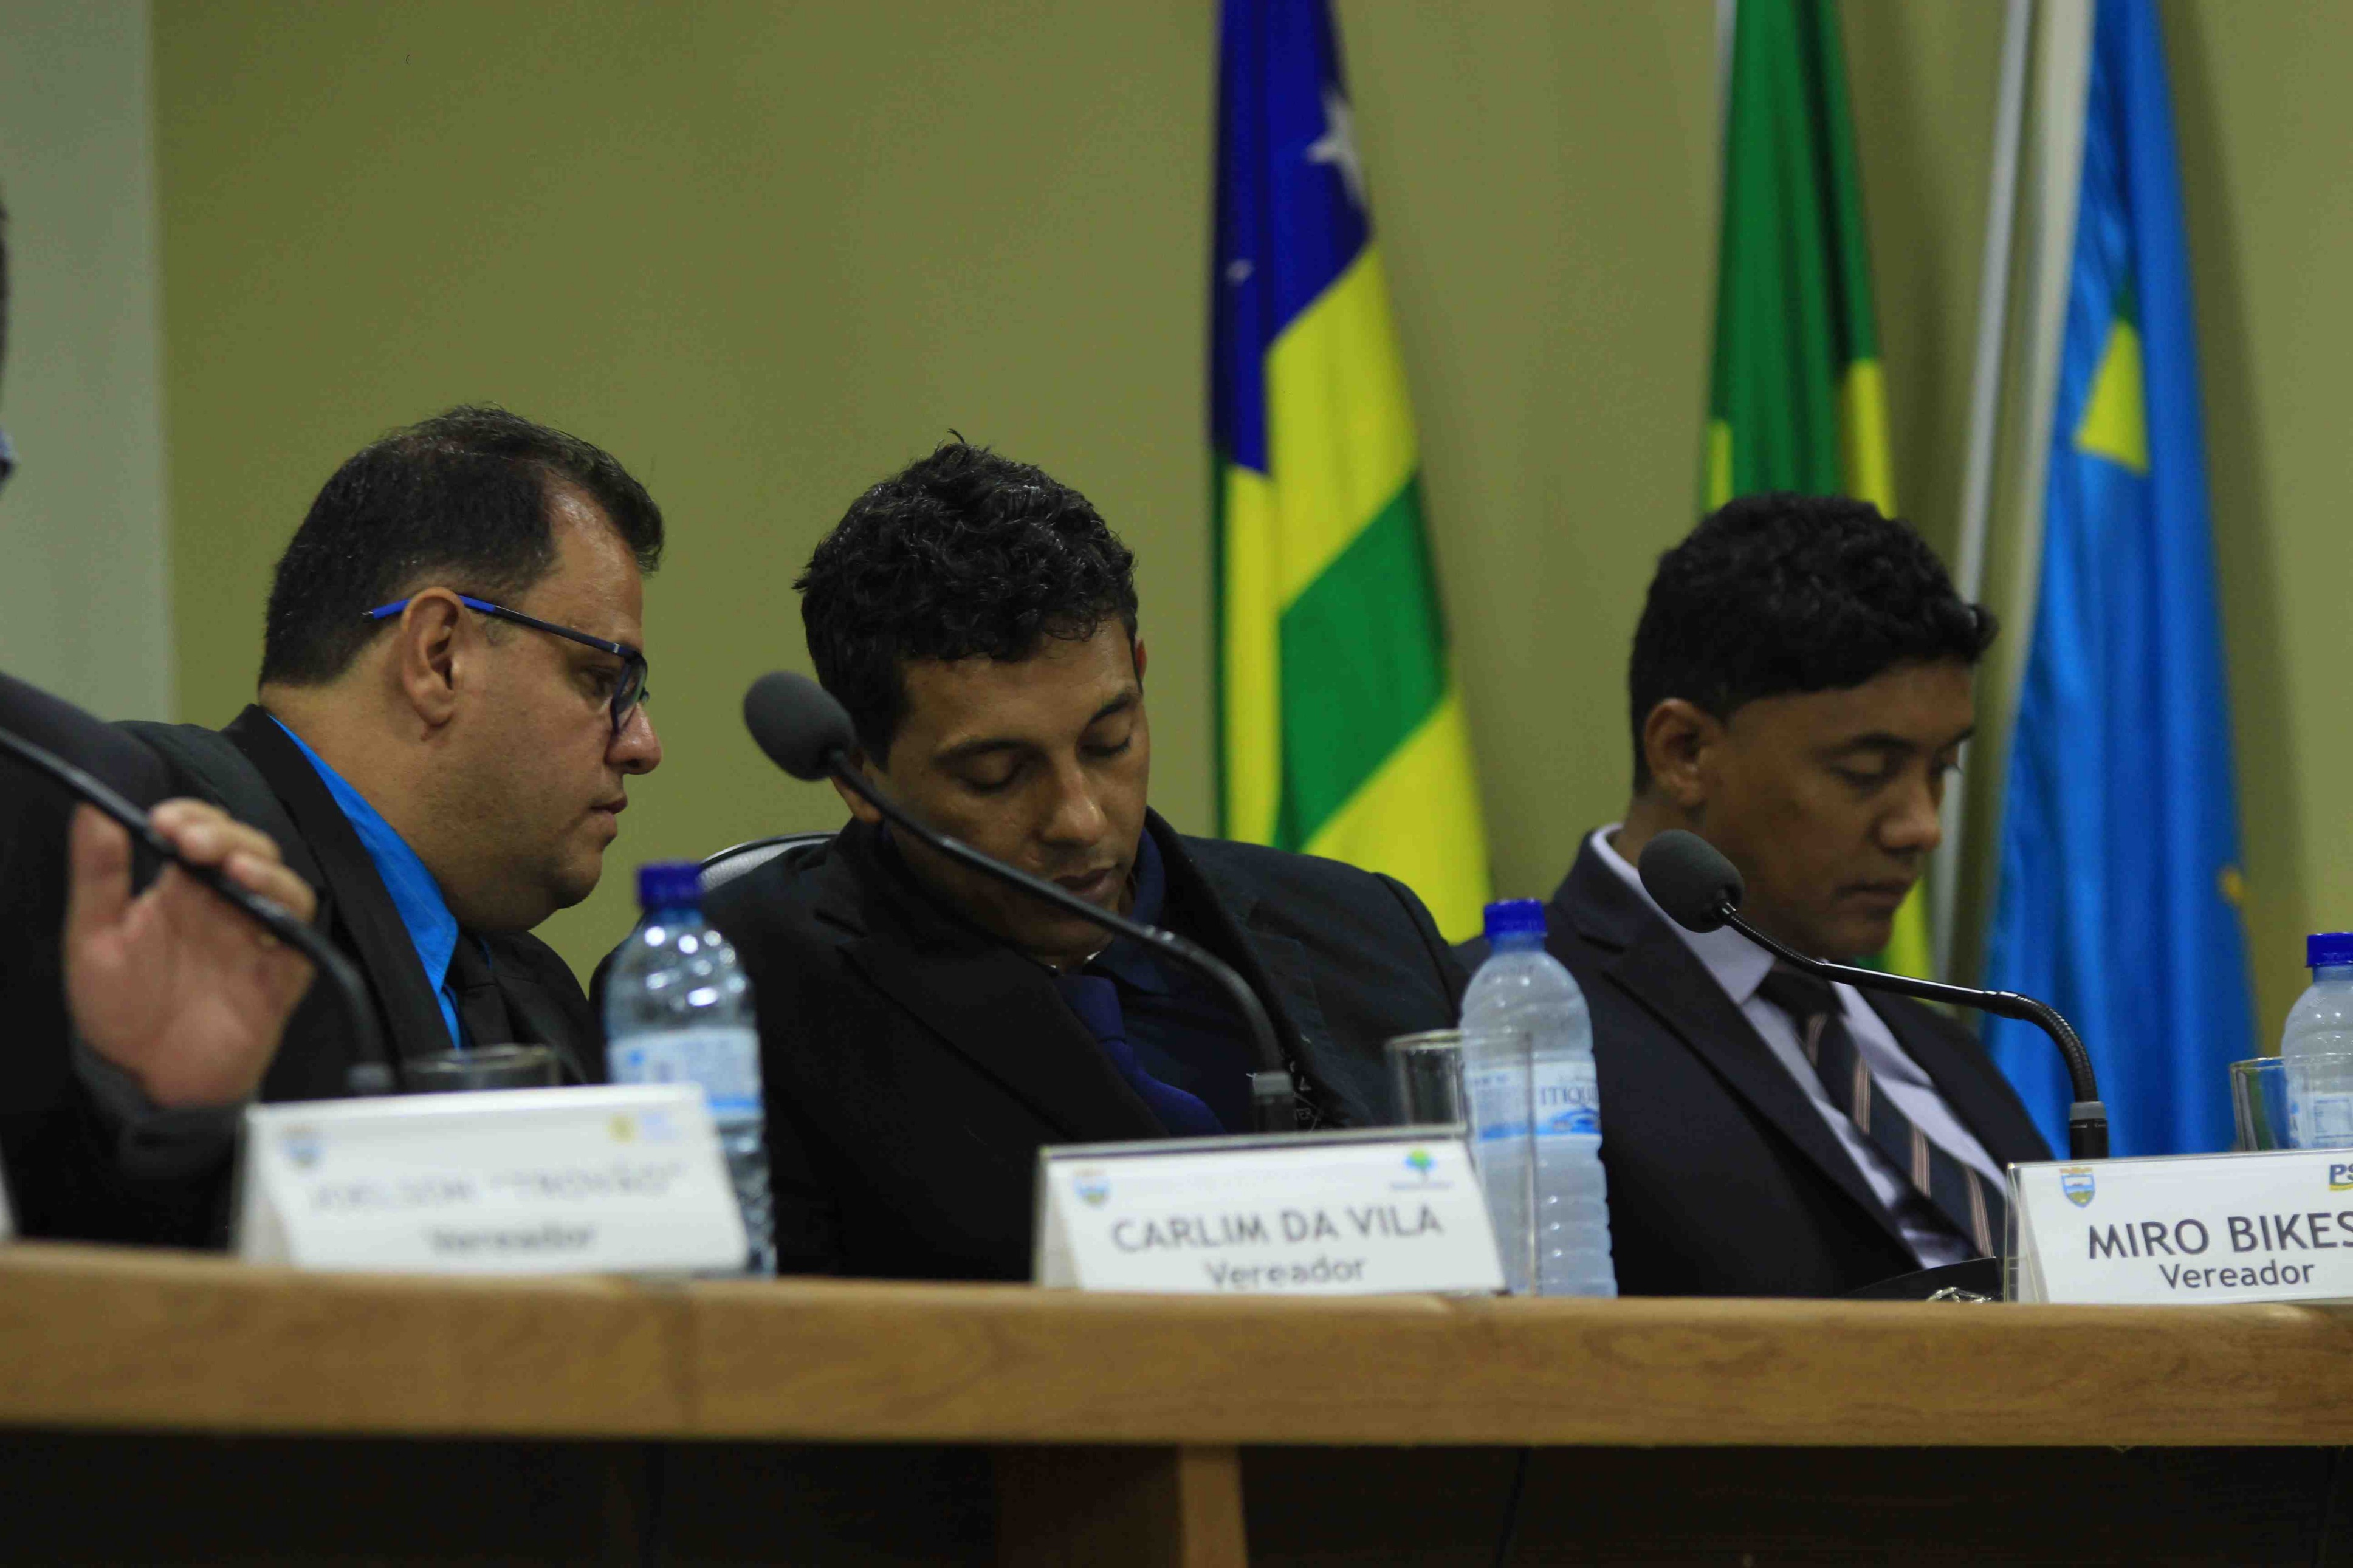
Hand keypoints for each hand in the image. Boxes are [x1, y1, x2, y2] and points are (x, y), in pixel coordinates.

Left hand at [64, 801, 319, 1107]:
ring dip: (265, 870)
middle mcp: (224, 909)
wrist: (142, 1081)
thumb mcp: (92, 937)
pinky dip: (293, 921)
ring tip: (232, 867)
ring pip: (284, 887)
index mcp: (182, 892)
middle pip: (249, 850)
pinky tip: (265, 911)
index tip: (164, 820)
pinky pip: (303, 941)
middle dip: (226, 835)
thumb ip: (98, 874)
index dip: (191, 816)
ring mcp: (255, 942)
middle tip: (191, 841)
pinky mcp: (279, 979)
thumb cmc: (120, 1011)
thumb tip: (93, 808)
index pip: (201, 833)